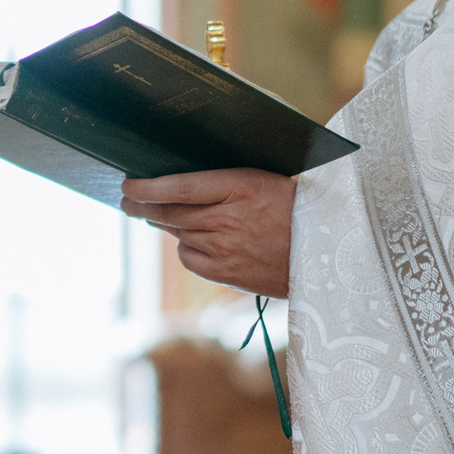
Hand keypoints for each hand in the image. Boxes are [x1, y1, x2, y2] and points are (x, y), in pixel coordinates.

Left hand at [120, 168, 293, 298]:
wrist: (326, 249)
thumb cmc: (295, 207)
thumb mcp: (263, 179)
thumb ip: (222, 181)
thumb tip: (178, 184)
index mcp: (241, 186)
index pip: (178, 187)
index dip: (147, 187)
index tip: (128, 184)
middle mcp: (228, 218)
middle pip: (169, 212)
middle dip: (141, 205)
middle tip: (127, 199)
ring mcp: (226, 248)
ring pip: (177, 234)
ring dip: (163, 224)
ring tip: (159, 216)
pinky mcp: (227, 273)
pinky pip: (188, 258)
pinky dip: (184, 247)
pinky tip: (190, 240)